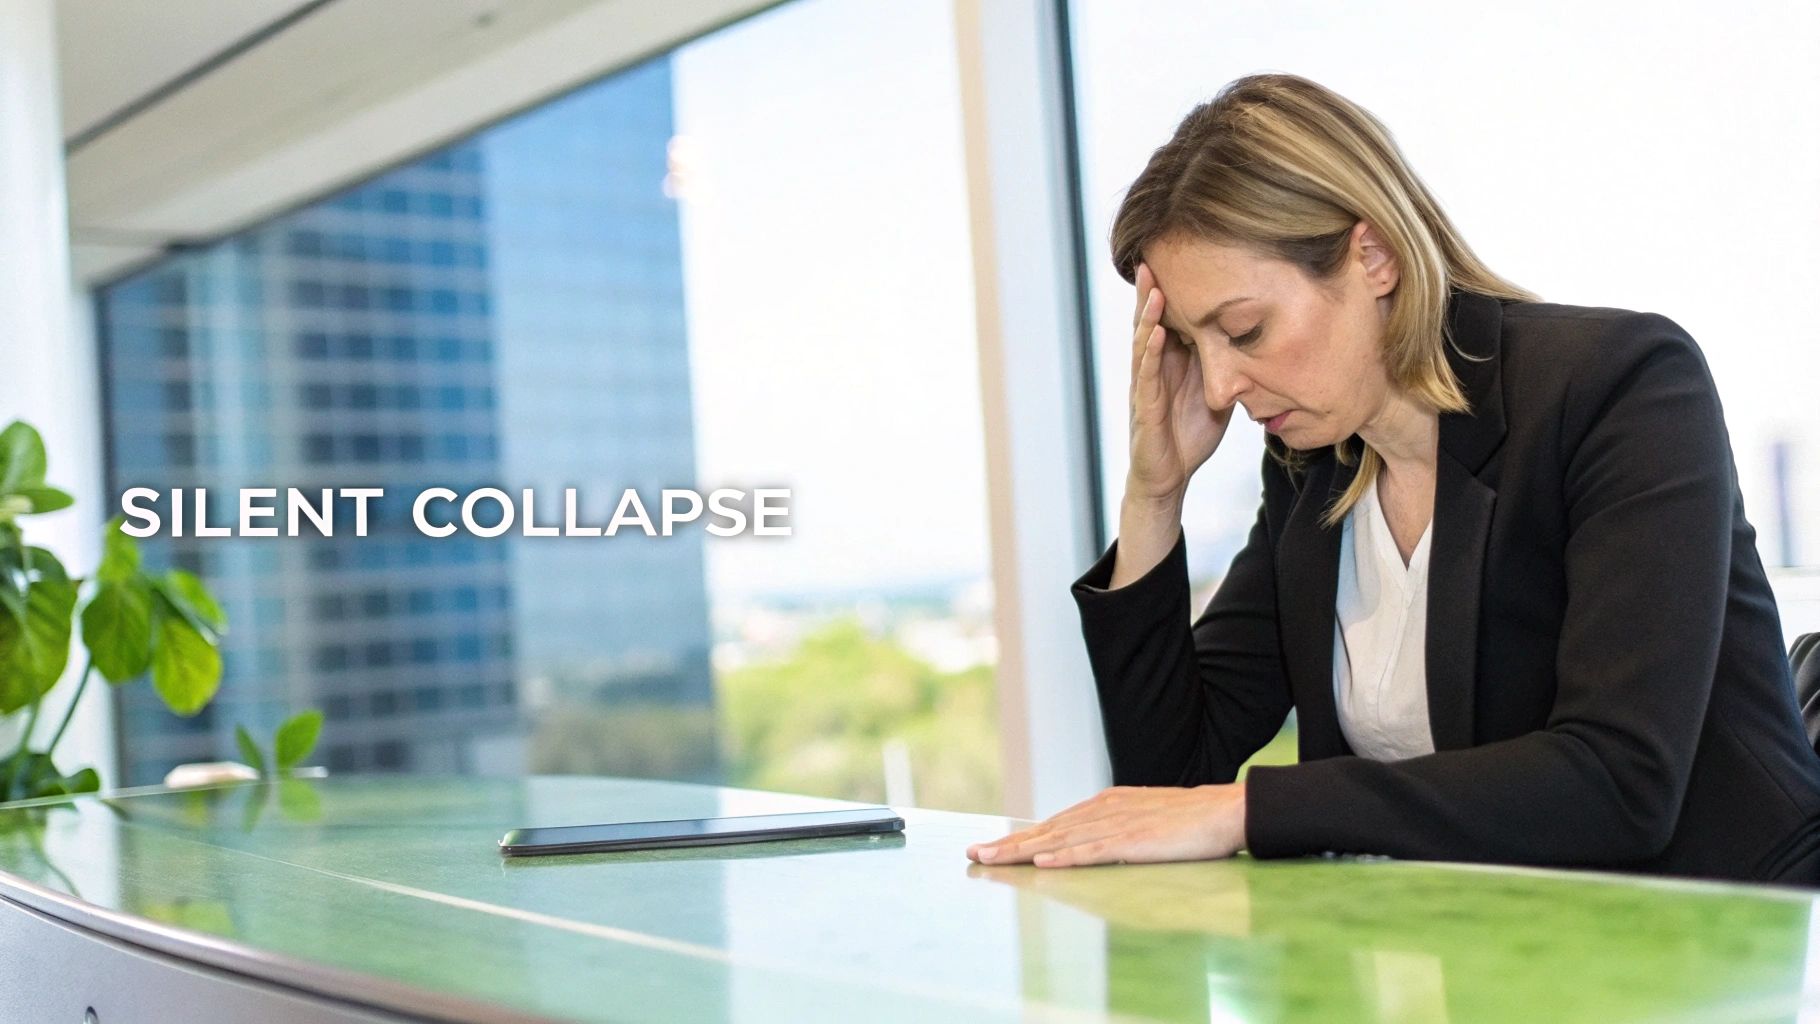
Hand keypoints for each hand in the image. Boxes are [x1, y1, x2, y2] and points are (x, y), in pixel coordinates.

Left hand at [965, 783, 1246, 867]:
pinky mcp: (1135, 841)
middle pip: (1047, 831)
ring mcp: (1119, 825)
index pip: (1053, 825)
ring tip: (992, 859)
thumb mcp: (1142, 820)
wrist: (1227, 810)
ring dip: (1023, 851)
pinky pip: (1094, 851)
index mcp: (1106, 805)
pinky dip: (1066, 858)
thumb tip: (1085, 843)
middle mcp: (1105, 810)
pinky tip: (1043, 863)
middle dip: (1008, 844)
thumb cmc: (1189, 821)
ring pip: (1061, 840)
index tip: (989, 849)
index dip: (1018, 838)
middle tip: (973, 854)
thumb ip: (1112, 829)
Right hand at [1125, 262, 1231, 504]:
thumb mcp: (1215, 391)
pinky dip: (1151, 353)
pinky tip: (1157, 333)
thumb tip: (1257, 340)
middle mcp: (1154, 369)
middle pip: (1149, 323)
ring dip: (1148, 315)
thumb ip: (1225, 365)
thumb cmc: (1188, 433)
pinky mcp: (1144, 408)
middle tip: (1152, 255)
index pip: (1168, 319)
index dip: (1169, 291)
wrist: (1169, 477)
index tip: (1176, 260)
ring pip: (1144, 343)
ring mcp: (1145, 387)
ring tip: (1154, 288)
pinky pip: (1146, 376)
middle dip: (1150, 291)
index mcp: (1170, 363)